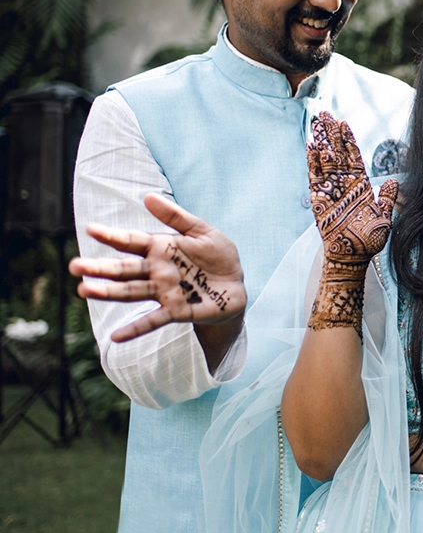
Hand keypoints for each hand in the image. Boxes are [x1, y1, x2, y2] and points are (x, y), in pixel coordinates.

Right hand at [69, 194, 246, 341]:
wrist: (236, 284)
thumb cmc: (217, 255)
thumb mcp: (201, 231)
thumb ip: (175, 216)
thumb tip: (147, 196)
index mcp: (160, 248)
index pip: (131, 241)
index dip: (112, 235)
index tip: (91, 229)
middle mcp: (156, 271)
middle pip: (124, 269)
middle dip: (99, 267)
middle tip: (75, 266)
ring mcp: (164, 292)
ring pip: (132, 292)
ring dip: (109, 292)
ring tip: (85, 290)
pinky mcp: (176, 311)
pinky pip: (153, 320)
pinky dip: (135, 328)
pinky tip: (116, 336)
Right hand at [308, 112, 397, 265]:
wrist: (353, 256)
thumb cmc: (369, 239)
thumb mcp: (384, 216)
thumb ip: (387, 197)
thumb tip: (392, 181)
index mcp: (360, 186)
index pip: (353, 158)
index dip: (348, 141)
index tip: (343, 123)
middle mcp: (344, 185)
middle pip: (337, 154)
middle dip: (331, 134)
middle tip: (325, 114)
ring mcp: (331, 191)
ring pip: (325, 161)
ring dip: (321, 142)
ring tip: (316, 123)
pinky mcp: (320, 200)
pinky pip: (315, 178)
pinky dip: (312, 162)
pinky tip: (310, 146)